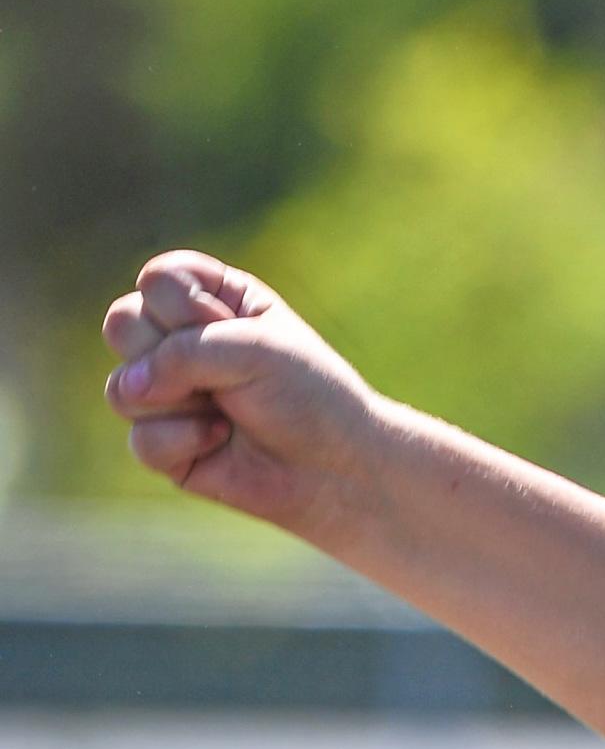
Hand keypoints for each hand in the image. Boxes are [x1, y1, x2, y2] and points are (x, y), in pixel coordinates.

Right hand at [102, 252, 384, 540]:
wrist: (337, 469)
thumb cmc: (307, 396)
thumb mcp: (251, 349)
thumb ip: (180, 352)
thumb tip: (128, 389)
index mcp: (211, 299)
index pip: (156, 279)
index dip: (187, 307)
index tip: (236, 330)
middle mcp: (181, 342)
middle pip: (122, 324)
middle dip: (170, 353)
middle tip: (226, 376)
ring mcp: (168, 394)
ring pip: (123, 388)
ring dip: (178, 402)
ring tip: (226, 412)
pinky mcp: (166, 446)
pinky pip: (140, 440)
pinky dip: (183, 442)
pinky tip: (221, 442)